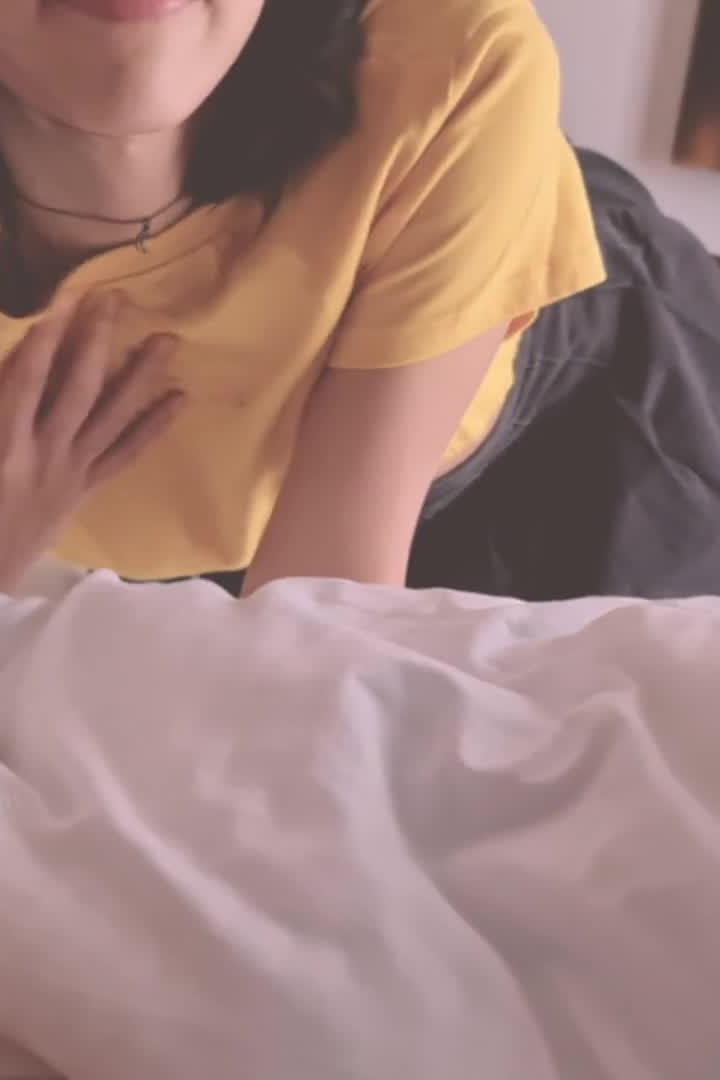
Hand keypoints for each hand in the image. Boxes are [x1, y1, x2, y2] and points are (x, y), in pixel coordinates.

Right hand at [0, 290, 184, 592]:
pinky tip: (179, 399)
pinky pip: (126, 455)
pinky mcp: (85, 489)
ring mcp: (71, 473)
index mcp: (2, 446)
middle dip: (96, 340)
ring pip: (113, 417)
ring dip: (141, 375)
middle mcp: (44, 456)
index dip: (47, 340)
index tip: (67, 301)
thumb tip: (13, 366)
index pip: (26, 381)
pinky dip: (154, 427)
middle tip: (116, 298)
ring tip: (168, 340)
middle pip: (77, 388)